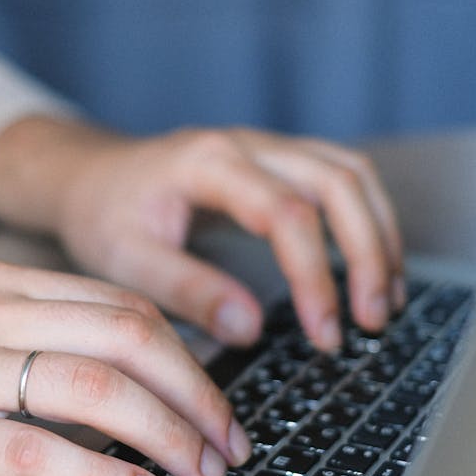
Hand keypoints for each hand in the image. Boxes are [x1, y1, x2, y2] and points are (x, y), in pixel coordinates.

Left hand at [0, 118, 404, 350]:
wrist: (88, 177)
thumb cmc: (102, 216)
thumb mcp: (126, 260)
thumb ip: (187, 290)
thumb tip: (250, 327)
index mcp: (206, 163)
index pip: (285, 212)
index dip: (314, 275)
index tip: (325, 331)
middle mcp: (245, 143)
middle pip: (337, 181)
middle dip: (366, 253)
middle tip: (372, 321)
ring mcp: (266, 147)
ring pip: (351, 172)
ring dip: (379, 235)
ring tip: (386, 300)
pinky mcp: (276, 162)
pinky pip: (341, 177)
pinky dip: (367, 221)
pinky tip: (371, 268)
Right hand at [0, 260, 248, 475]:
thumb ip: (26, 334)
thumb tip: (117, 374)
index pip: (121, 305)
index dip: (188, 357)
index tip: (215, 403)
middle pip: (126, 336)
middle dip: (196, 394)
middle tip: (228, 443)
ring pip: (91, 386)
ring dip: (164, 433)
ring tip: (198, 475)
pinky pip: (32, 448)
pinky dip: (99, 474)